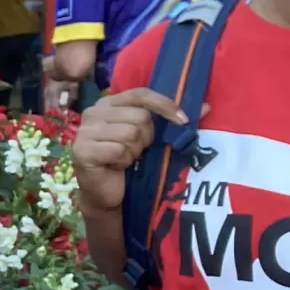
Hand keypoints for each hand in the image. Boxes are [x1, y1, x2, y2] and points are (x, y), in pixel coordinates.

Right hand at [70, 87, 187, 213]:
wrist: (108, 194)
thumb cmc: (129, 163)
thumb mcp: (151, 138)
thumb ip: (172, 120)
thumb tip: (207, 106)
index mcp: (108, 104)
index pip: (140, 94)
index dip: (165, 105)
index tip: (183, 121)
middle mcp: (93, 113)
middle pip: (139, 117)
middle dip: (147, 137)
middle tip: (139, 151)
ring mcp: (84, 131)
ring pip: (130, 133)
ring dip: (135, 151)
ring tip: (127, 159)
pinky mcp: (82, 150)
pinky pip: (118, 150)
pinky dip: (124, 160)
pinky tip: (117, 166)